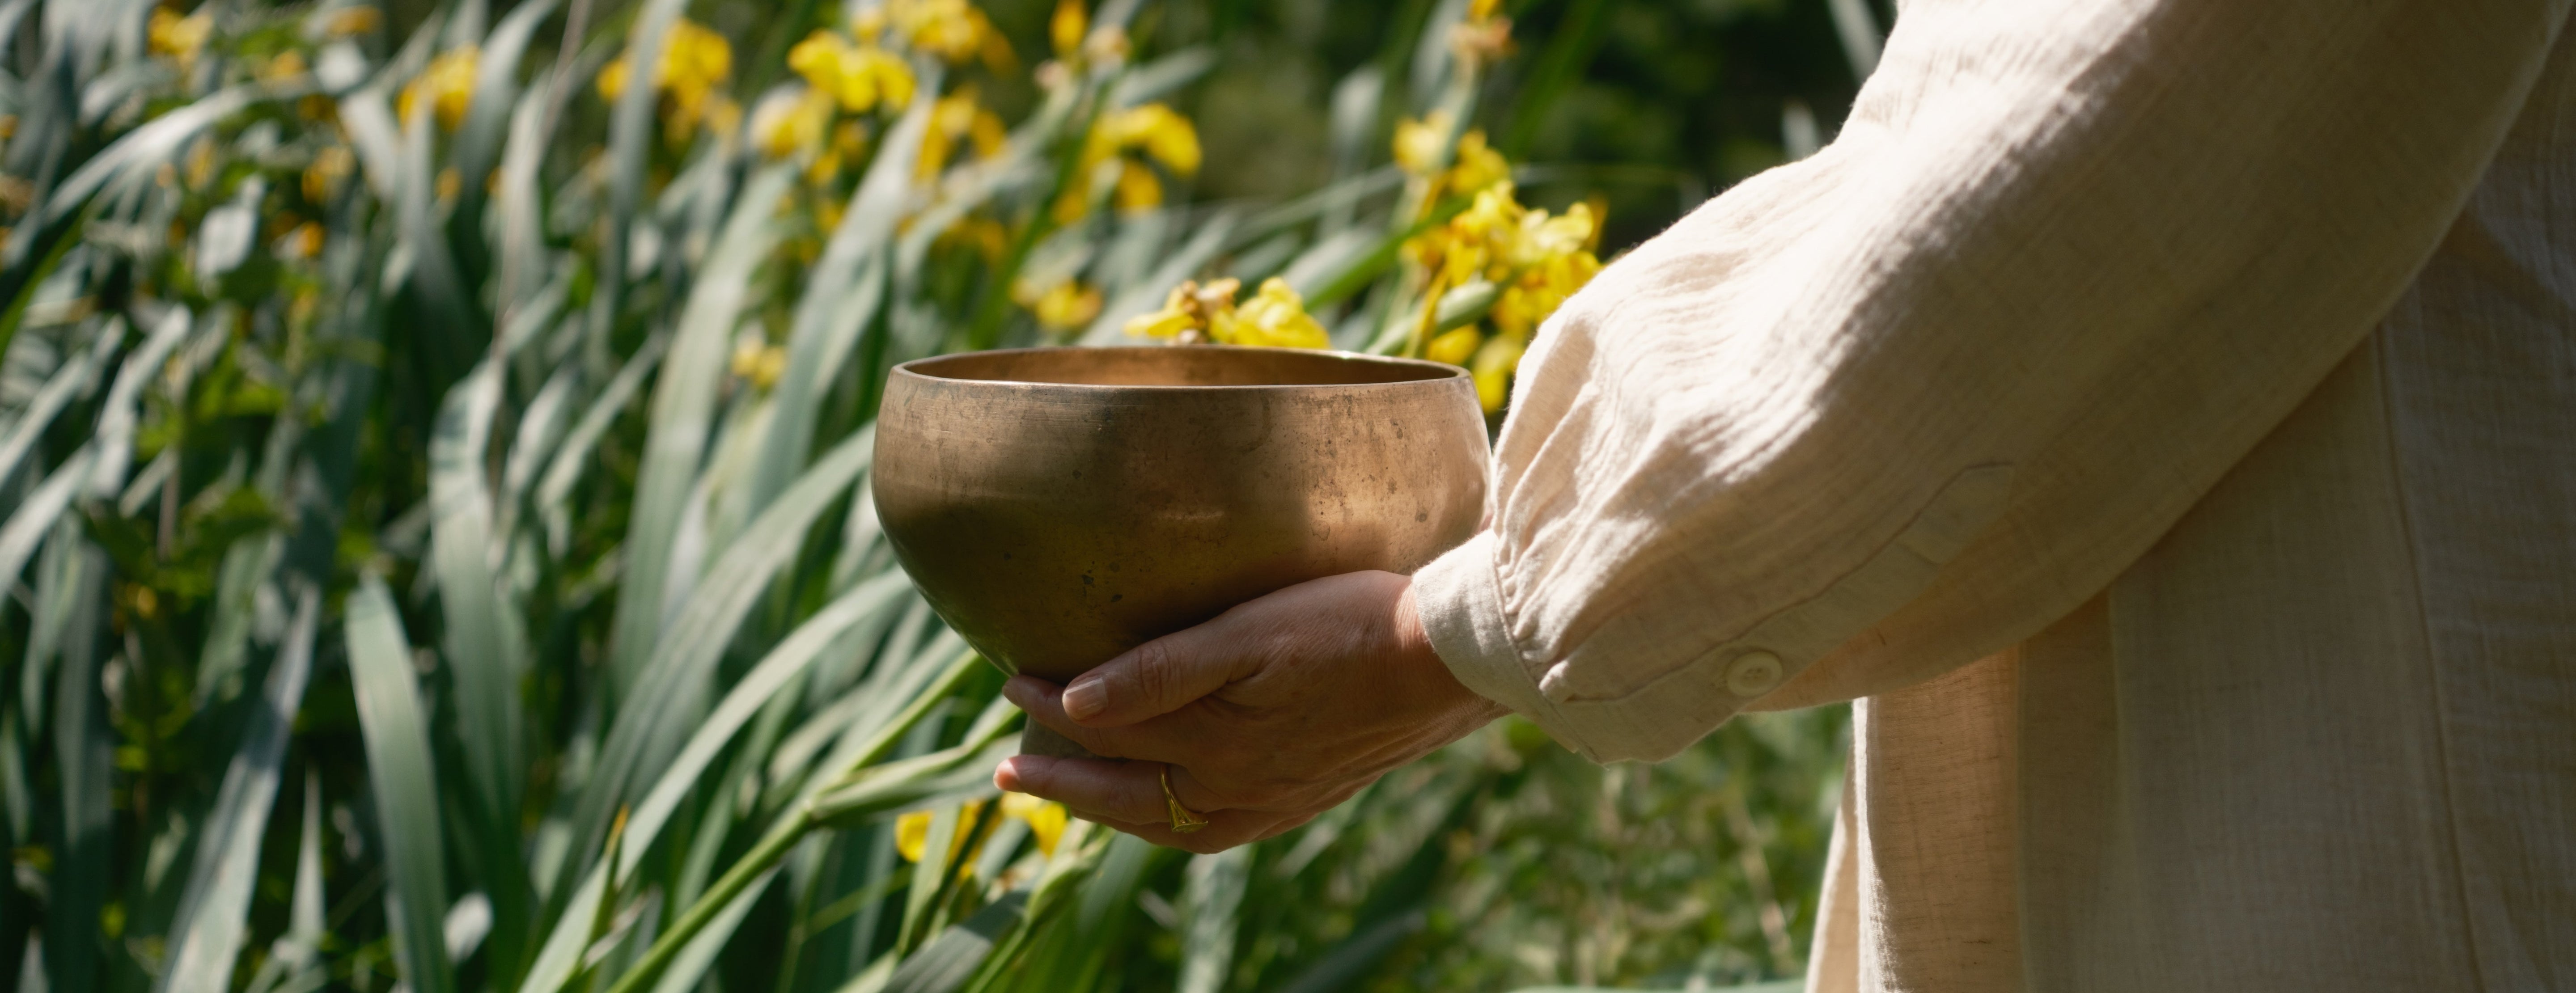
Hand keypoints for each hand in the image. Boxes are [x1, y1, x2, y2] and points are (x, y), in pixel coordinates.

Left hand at [993, 570, 1508, 852]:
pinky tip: (1174, 807)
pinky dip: (1176, 823)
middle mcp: (1238, 790)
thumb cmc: (1352, 626)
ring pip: (1170, 822)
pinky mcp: (1306, 797)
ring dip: (1115, 809)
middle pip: (1127, 795)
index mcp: (1216, 748)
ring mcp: (1274, 802)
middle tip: (1009, 773)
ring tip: (1078, 791)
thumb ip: (1161, 672)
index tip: (1012, 680)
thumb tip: (1076, 705)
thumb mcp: (1250, 634)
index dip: (1052, 708)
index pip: (1108, 731)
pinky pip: (1219, 829)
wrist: (1453, 661)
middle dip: (1063, 783)